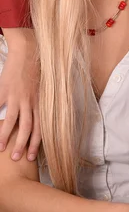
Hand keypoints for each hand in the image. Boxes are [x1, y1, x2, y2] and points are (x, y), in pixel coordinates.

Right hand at [0, 29, 40, 160]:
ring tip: (0, 148)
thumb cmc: (36, 73)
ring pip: (12, 120)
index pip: (40, 127)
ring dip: (5, 135)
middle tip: (18, 158)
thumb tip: (33, 121)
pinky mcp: (5, 90)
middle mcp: (30, 102)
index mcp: (40, 104)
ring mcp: (17, 97)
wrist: (29, 54)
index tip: (33, 157)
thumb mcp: (41, 91)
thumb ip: (37, 107)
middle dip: (23, 144)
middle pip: (28, 127)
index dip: (37, 143)